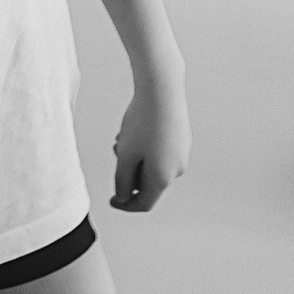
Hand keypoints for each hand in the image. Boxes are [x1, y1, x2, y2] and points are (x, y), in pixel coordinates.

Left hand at [110, 82, 189, 211]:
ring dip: (136, 157)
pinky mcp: (182, 138)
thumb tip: (124, 197)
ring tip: (125, 135)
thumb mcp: (126, 156)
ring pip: (153, 165)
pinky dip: (145, 147)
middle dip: (129, 172)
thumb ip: (122, 182)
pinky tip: (136, 128)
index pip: (144, 203)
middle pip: (148, 183)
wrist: (162, 88)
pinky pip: (161, 151)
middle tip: (117, 150)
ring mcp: (182, 153)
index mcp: (163, 178)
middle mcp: (177, 168)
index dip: (125, 205)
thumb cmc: (143, 121)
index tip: (111, 200)